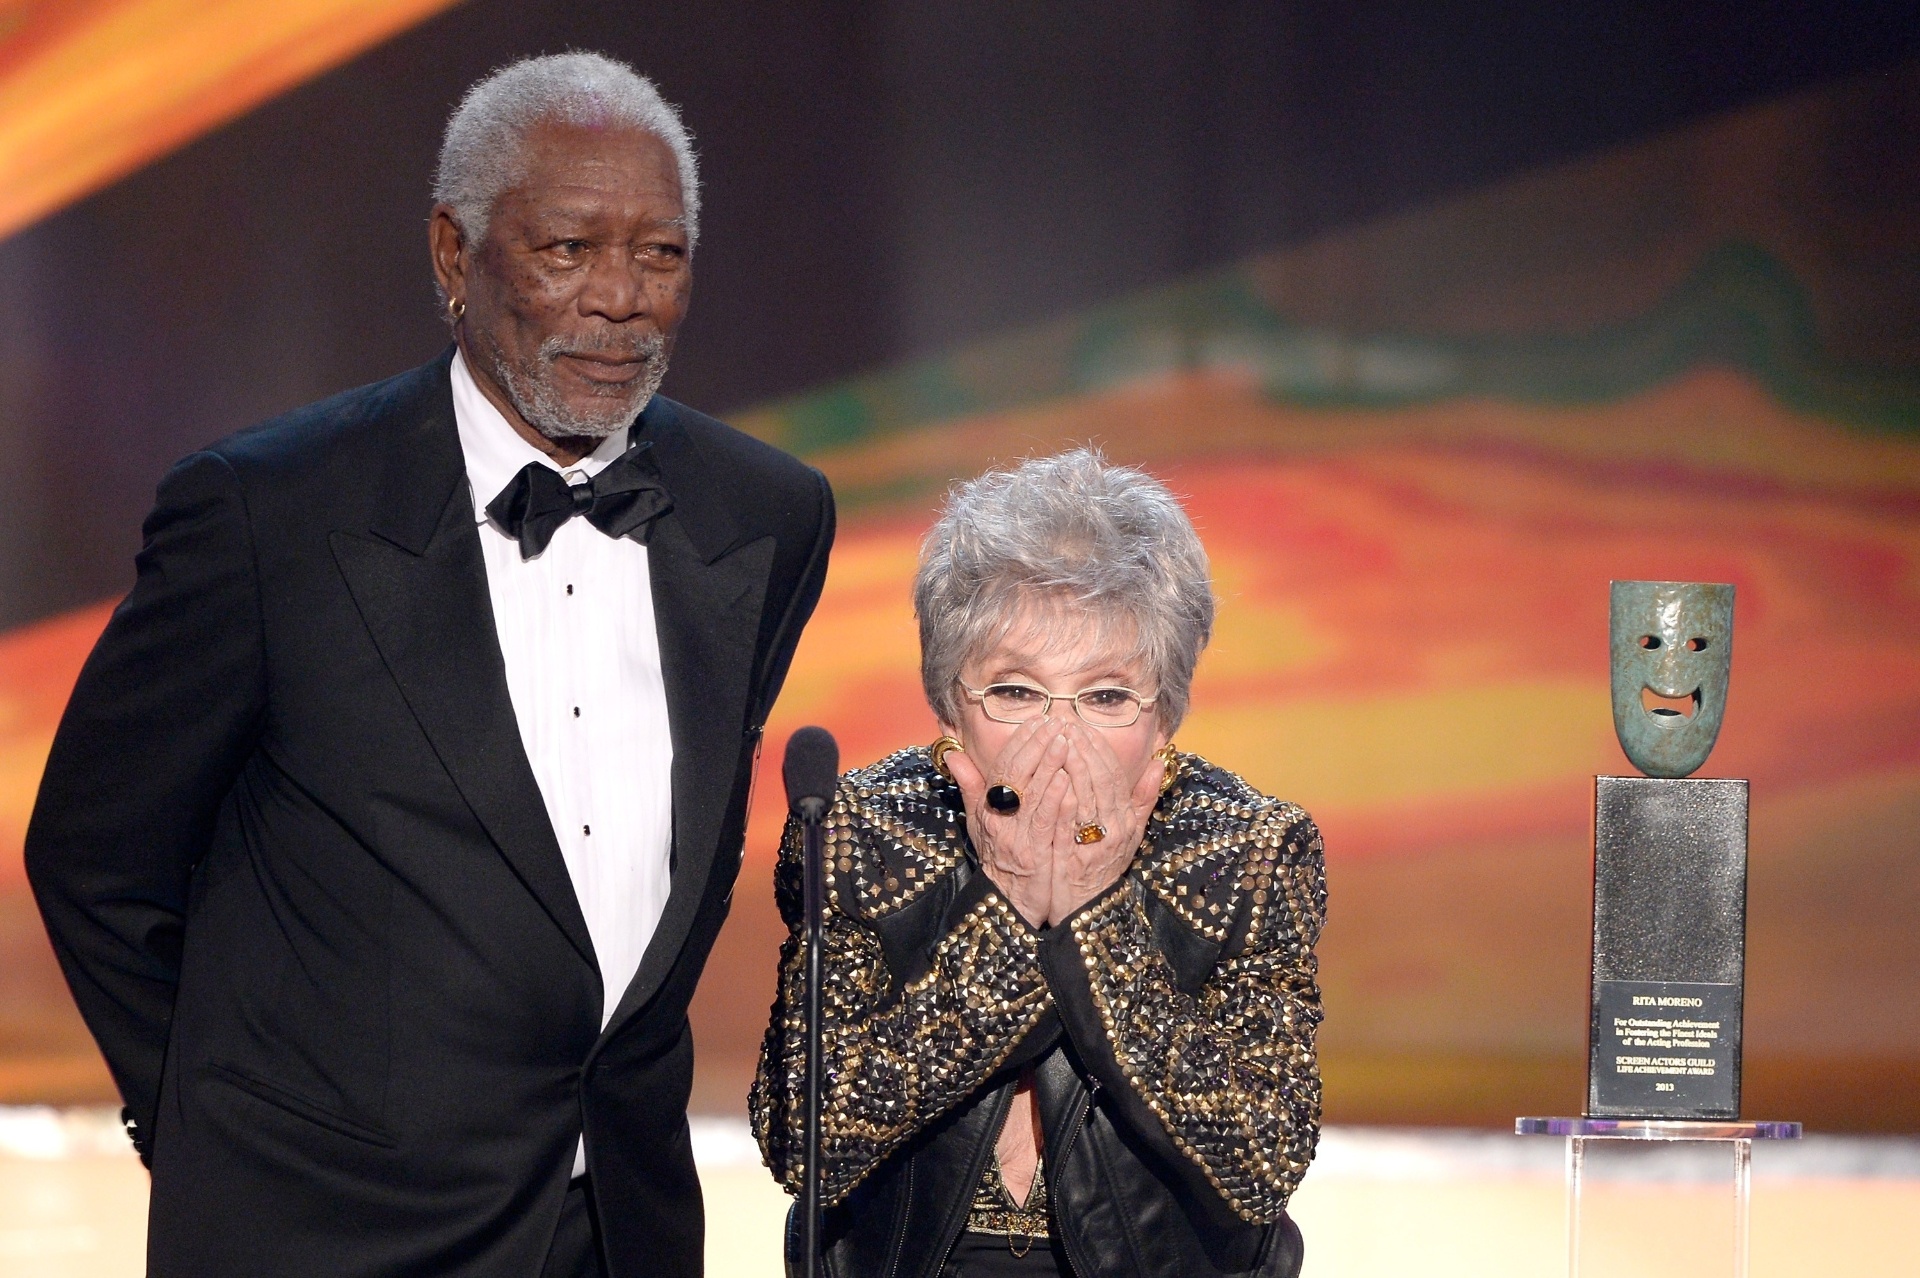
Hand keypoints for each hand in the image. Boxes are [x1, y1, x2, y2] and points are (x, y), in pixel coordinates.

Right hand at [945, 718, 1076, 928]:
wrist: (1008, 902)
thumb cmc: (999, 858)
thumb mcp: (979, 821)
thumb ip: (970, 786)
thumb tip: (953, 754)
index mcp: (988, 807)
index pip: (1002, 766)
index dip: (1020, 741)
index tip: (1038, 720)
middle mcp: (998, 818)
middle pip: (1015, 774)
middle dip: (1036, 745)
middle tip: (1056, 722)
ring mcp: (1014, 835)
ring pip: (1031, 793)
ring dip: (1048, 764)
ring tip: (1064, 740)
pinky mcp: (1032, 853)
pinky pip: (1043, 821)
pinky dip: (1053, 798)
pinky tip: (1065, 779)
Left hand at [1047, 724, 1162, 924]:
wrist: (1086, 907)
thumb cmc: (1104, 866)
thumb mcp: (1132, 833)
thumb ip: (1143, 798)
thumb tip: (1159, 761)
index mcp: (1126, 820)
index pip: (1115, 775)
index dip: (1100, 749)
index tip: (1082, 727)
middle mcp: (1115, 829)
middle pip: (1101, 780)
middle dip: (1084, 749)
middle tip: (1066, 725)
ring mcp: (1095, 843)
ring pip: (1086, 795)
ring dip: (1073, 765)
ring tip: (1058, 741)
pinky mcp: (1074, 855)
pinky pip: (1069, 822)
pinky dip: (1063, 798)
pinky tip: (1052, 778)